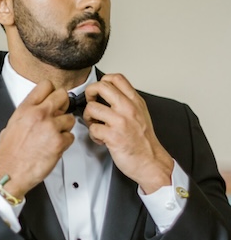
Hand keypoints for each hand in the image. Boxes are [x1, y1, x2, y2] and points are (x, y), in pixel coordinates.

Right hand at [0, 80, 74, 198]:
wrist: (9, 172)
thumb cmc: (9, 153)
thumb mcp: (11, 125)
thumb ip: (26, 114)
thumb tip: (35, 110)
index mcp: (26, 109)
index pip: (46, 85)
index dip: (52, 92)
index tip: (53, 98)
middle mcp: (39, 114)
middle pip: (63, 95)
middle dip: (63, 105)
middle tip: (59, 115)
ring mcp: (50, 127)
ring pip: (70, 118)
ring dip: (65, 126)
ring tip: (54, 136)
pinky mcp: (59, 142)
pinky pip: (71, 136)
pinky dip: (65, 142)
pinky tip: (54, 147)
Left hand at [83, 74, 173, 193]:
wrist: (151, 162)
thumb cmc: (145, 141)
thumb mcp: (141, 114)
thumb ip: (128, 102)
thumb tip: (111, 94)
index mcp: (135, 101)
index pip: (116, 78)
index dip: (102, 81)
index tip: (99, 92)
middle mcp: (128, 109)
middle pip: (101, 87)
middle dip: (89, 93)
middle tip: (91, 103)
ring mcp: (120, 122)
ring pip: (92, 108)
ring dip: (88, 117)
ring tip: (95, 124)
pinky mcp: (113, 136)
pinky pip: (93, 129)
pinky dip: (93, 135)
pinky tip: (101, 138)